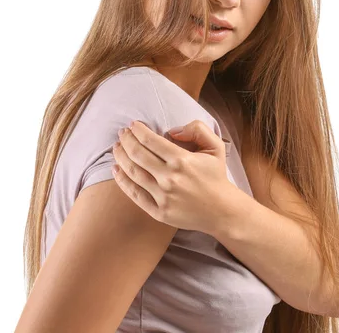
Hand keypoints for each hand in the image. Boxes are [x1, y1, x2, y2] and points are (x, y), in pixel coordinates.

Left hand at [111, 119, 232, 233]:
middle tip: (122, 133)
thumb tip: (172, 131)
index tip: (133, 125)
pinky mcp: (159, 212)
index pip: (151, 140)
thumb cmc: (216, 176)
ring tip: (116, 147)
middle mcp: (170, 178)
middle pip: (138, 154)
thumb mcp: (215, 146)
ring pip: (133, 173)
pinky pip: (135, 194)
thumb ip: (197, 129)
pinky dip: (122, 181)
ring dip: (121, 157)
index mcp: (182, 160)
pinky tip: (116, 170)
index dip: (138, 130)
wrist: (222, 210)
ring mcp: (163, 196)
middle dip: (126, 140)